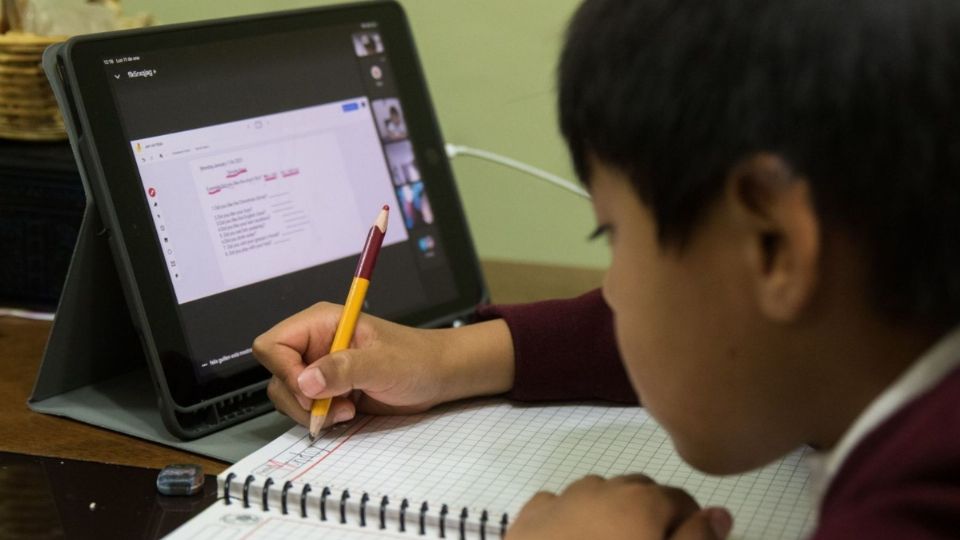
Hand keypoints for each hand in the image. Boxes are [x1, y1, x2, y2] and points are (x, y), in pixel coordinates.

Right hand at [252, 302, 514, 427]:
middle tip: (333, 406)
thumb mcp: (382, 363)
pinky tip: (347, 413)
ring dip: (311, 412)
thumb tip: (306, 380)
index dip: (284, 371)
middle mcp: (314, 344)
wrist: (436, 376)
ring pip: (286, 395)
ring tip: (346, 409)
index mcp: (320, 323)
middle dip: (299, 398)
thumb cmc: (416, 359)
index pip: (273, 345)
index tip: (311, 391)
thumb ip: (344, 369)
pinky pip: (304, 409)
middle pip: (275, 375)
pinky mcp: (326, 390)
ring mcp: (318, 368)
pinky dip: (319, 418)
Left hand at [506, 474, 731, 539]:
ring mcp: (563, 498)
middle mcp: (603, 488)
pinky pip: (558, 504)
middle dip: (653, 515)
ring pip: (598, 494)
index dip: (691, 525)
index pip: (682, 500)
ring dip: (612, 513)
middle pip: (640, 490)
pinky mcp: (530, 515)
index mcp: (642, 500)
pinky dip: (571, 517)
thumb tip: (721, 512)